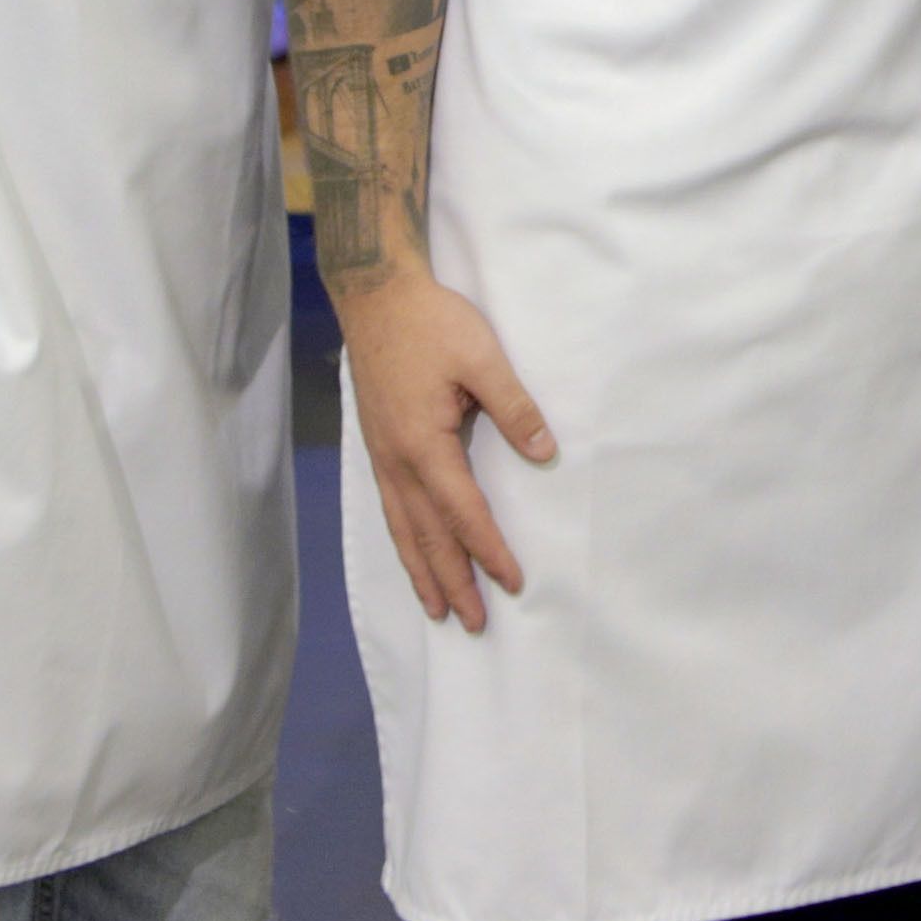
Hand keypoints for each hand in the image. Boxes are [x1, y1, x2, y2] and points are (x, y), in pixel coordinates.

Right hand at [336, 270, 554, 631]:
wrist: (376, 297)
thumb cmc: (432, 323)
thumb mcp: (482, 357)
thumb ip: (514, 407)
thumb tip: (545, 453)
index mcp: (424, 445)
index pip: (463, 513)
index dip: (488, 550)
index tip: (512, 582)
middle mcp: (397, 461)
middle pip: (427, 536)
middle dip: (452, 581)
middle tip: (472, 623)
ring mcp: (382, 456)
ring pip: (403, 529)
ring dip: (422, 571)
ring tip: (437, 609)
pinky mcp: (378, 446)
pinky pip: (391, 509)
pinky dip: (403, 541)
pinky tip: (412, 552)